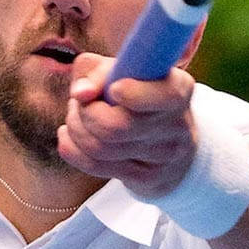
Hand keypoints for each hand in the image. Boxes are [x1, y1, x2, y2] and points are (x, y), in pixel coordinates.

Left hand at [59, 53, 197, 198]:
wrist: (167, 142)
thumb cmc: (137, 95)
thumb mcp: (122, 71)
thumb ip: (95, 70)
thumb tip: (81, 93)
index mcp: (177, 89)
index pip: (162, 96)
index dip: (133, 94)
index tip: (114, 89)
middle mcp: (176, 124)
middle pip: (116, 126)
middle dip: (86, 113)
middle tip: (80, 103)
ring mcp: (162, 157)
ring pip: (100, 148)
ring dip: (76, 129)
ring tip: (77, 117)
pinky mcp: (145, 178)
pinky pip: (94, 166)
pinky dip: (72, 148)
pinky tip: (70, 136)